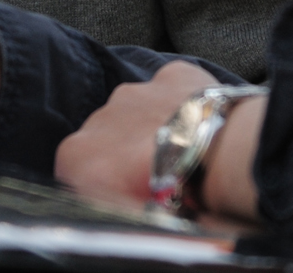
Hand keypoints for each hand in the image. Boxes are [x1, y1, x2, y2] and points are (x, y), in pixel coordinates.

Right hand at [55, 60, 264, 223]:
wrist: (216, 158)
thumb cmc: (165, 198)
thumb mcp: (121, 217)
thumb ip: (106, 205)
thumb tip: (118, 209)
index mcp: (75, 156)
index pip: (78, 173)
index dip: (104, 186)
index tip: (128, 196)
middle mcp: (98, 117)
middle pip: (108, 140)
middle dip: (127, 155)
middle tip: (158, 178)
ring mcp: (136, 91)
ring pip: (139, 111)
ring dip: (154, 127)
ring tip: (183, 153)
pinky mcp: (172, 75)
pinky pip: (173, 87)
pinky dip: (182, 102)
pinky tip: (200, 123)